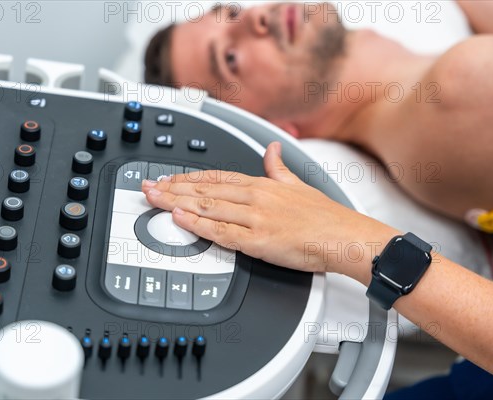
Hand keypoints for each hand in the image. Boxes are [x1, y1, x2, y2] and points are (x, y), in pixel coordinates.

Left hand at [142, 142, 398, 283]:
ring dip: (177, 202)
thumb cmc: (325, 216)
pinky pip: (221, 232)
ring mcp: (255, 218)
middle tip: (147, 187)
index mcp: (262, 185)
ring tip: (154, 199)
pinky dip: (198, 225)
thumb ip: (279, 168)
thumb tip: (272, 151)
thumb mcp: (299, 183)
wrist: (345, 236)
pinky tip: (180, 219)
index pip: (216, 177)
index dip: (189, 178)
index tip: (169, 179)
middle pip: (205, 189)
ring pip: (207, 207)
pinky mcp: (258, 240)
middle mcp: (255, 197)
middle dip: (173, 187)